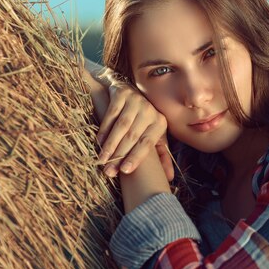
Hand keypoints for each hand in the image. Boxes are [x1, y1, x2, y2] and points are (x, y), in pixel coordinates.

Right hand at [82, 64, 172, 180]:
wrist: (130, 91)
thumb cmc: (143, 120)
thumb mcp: (155, 135)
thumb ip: (162, 156)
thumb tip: (170, 177)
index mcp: (159, 123)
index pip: (147, 143)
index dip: (136, 157)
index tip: (125, 171)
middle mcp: (150, 111)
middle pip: (133, 137)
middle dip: (120, 155)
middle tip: (109, 171)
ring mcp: (136, 101)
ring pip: (121, 127)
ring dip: (110, 145)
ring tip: (102, 160)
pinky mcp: (122, 94)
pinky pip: (111, 115)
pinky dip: (104, 130)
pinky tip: (98, 143)